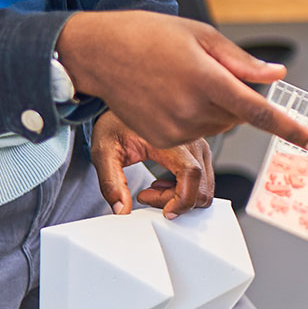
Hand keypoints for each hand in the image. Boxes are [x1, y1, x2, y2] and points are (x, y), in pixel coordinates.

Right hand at [56, 11, 307, 151]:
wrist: (99, 52)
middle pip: (238, 116)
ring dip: (213, 107)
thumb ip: (242, 62)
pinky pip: (196, 133)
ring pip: (218, 125)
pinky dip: (193, 117)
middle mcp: (191, 109)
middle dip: (234, 97)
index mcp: (206, 80)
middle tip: (205, 71)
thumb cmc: (149, 36)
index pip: (258, 111)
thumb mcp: (202, 35)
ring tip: (181, 80)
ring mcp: (175, 128)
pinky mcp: (162, 139)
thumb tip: (276, 76)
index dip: (289, 128)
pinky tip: (169, 95)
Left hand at [89, 113, 212, 213]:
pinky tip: (161, 181)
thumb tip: (121, 209)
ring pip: (204, 188)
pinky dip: (184, 190)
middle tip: (146, 194)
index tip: (164, 212)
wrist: (125, 97)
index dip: (182, 200)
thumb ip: (111, 182)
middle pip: (201, 188)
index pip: (191, 175)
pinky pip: (202, 181)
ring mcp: (201, 147)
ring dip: (180, 197)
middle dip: (175, 202)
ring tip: (153, 186)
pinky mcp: (200, 152)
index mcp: (172, 140)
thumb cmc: (115, 122)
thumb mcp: (103, 151)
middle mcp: (194, 143)